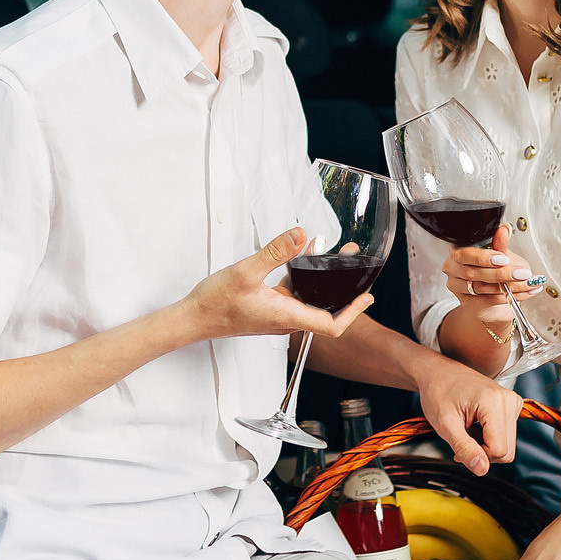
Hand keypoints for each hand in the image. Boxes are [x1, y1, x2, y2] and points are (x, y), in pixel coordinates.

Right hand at [180, 227, 373, 343]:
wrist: (192, 318)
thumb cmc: (214, 303)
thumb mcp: (245, 271)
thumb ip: (275, 252)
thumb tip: (300, 235)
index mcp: (285, 316)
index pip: (331, 324)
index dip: (353, 312)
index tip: (367, 297)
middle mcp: (285, 320)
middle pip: (326, 310)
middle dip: (344, 289)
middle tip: (354, 264)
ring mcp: (277, 316)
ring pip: (309, 300)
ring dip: (323, 282)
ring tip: (334, 255)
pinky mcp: (268, 309)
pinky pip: (292, 296)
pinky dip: (302, 279)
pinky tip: (300, 257)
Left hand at [414, 358, 520, 475]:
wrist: (438, 372)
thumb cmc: (438, 393)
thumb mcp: (445, 425)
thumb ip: (464, 448)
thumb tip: (482, 470)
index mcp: (494, 402)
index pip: (499, 450)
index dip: (478, 456)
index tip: (458, 446)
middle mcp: (510, 400)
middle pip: (507, 451)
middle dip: (482, 452)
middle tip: (460, 437)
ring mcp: (513, 402)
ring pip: (507, 445)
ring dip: (485, 444)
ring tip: (466, 429)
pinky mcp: (511, 405)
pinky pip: (506, 435)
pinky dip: (489, 436)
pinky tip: (473, 425)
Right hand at [440, 227, 536, 336]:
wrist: (494, 294)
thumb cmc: (494, 270)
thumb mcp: (500, 255)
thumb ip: (500, 245)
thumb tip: (505, 230)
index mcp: (458, 251)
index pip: (465, 253)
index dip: (484, 257)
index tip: (504, 259)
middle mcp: (454, 268)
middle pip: (474, 273)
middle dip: (503, 273)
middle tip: (523, 273)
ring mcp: (458, 287)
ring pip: (483, 288)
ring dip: (511, 286)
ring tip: (529, 282)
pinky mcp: (467, 303)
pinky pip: (488, 300)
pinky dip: (509, 297)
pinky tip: (524, 292)